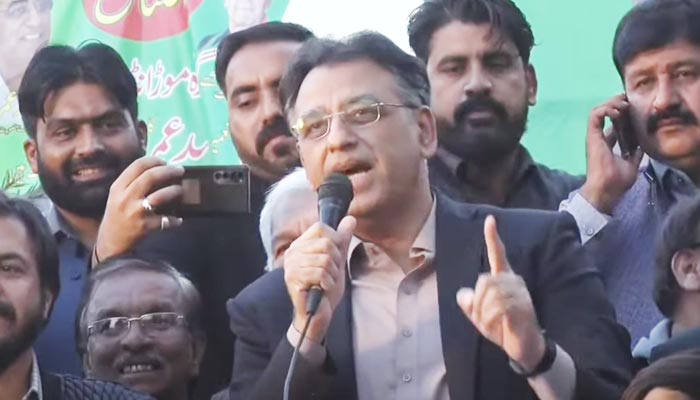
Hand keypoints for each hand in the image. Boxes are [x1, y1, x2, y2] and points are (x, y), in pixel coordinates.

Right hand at [94, 156, 184, 262]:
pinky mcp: (144, 227)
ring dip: (174, 191)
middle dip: (169, 171)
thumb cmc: (117, 215)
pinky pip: (165, 220)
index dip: (154, 160)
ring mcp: (135, 212)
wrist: (110, 242)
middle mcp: (125, 198)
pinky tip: (178, 219)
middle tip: (180, 170)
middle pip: (150, 177)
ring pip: (159, 196)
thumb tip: (158, 167)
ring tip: (181, 190)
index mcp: (118, 187)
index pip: (137, 165)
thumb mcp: (118, 196)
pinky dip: (174, 220)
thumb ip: (132, 182)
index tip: (165, 161)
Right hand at [283, 217, 355, 342]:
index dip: (335, 241)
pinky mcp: (293, 278)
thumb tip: (351, 218)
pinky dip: (328, 282)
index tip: (335, 257)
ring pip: (325, 259)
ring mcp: (291, 265)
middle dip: (336, 261)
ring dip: (333, 274)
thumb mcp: (337, 260)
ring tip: (327, 282)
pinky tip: (323, 288)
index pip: (321, 228)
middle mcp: (293, 252)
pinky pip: (320, 272)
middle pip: (326, 243)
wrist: (318, 313)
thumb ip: (342, 239)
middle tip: (331, 274)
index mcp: (302, 244)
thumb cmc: (325, 287)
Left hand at [457, 215, 545, 371]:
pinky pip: (499, 308)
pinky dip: (490, 320)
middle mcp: (514, 281)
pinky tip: (495, 327)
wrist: (523, 346)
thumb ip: (469, 303)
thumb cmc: (502, 327)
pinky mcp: (523, 307)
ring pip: (491, 294)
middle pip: (485, 280)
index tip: (490, 220)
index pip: (498, 254)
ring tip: (488, 323)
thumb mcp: (480, 315)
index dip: (492, 238)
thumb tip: (462, 294)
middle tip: (479, 318)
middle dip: (477, 302)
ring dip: (483, 313)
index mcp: (503, 279)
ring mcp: (520, 294)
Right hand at [580, 94, 642, 213]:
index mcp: (607, 144)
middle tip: (629, 100)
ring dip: (611, 104)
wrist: (607, 189)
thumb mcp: (632, 164)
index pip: (614, 124)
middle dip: (617, 103)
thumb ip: (636, 154)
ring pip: (598, 110)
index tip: (634, 109)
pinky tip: (617, 112)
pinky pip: (595, 115)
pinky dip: (606, 109)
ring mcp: (594, 136)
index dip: (623, 114)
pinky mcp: (592, 135)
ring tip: (624, 105)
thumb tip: (643, 146)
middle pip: (606, 114)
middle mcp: (599, 138)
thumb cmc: (617, 181)